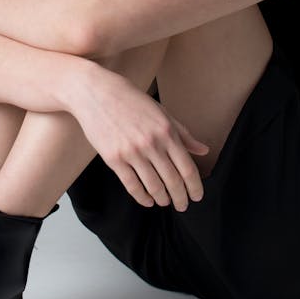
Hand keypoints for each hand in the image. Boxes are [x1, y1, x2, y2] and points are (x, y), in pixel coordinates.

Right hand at [68, 64, 207, 210]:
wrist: (96, 93)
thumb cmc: (131, 100)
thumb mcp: (162, 112)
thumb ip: (183, 134)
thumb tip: (203, 150)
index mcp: (166, 131)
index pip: (187, 168)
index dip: (195, 186)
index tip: (196, 196)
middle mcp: (151, 143)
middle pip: (173, 181)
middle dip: (180, 198)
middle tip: (183, 205)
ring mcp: (132, 152)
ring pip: (154, 186)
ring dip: (162, 199)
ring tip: (165, 202)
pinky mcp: (114, 159)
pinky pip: (132, 186)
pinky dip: (142, 197)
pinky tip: (148, 200)